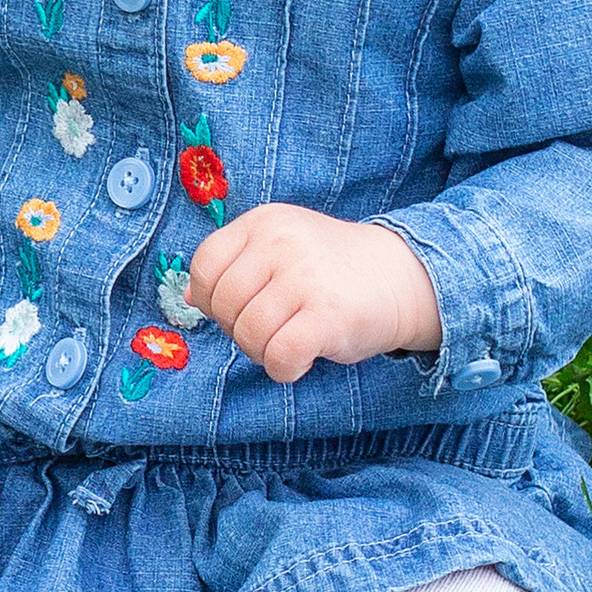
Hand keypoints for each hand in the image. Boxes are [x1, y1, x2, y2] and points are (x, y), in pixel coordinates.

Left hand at [188, 204, 440, 385]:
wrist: (401, 277)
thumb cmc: (330, 269)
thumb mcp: (279, 250)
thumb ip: (235, 267)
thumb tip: (190, 296)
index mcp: (264, 222)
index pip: (205, 266)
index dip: (211, 299)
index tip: (239, 308)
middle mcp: (281, 243)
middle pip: (224, 305)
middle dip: (239, 330)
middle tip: (272, 329)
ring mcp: (305, 276)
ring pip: (248, 335)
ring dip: (263, 352)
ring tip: (290, 340)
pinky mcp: (327, 314)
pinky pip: (279, 357)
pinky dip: (285, 369)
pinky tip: (303, 358)